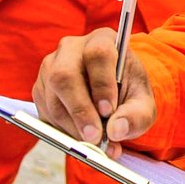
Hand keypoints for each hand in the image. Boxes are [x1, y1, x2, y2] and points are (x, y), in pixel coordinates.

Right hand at [33, 28, 155, 157]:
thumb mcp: (143, 105)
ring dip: (71, 126)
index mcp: (103, 40)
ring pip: (51, 97)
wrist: (113, 96)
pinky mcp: (40, 88)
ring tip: (92, 143)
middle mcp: (71, 48)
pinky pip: (44, 111)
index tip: (108, 111)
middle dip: (79, 110)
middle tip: (94, 137)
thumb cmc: (130, 94)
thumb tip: (116, 130)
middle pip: (64, 75)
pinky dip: (61, 129)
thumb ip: (136, 116)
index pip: (98, 54)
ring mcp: (50, 66)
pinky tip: (80, 137)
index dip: (102, 84)